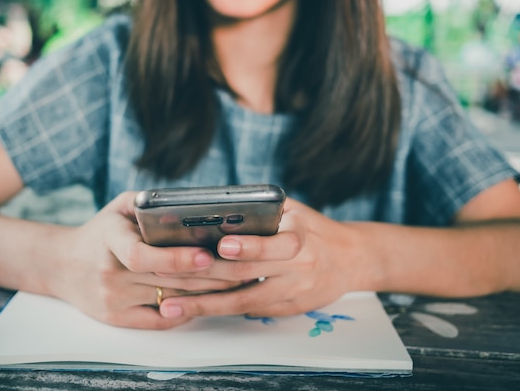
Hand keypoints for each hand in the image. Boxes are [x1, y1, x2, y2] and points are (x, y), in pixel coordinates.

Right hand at [49, 192, 241, 328]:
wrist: (62, 265)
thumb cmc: (100, 231)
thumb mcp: (118, 207)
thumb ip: (150, 203)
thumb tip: (192, 205)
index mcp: (109, 240)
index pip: (141, 255)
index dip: (176, 258)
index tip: (206, 255)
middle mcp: (109, 272)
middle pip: (167, 280)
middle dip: (211, 276)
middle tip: (244, 268)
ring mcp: (112, 299)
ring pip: (170, 300)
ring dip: (207, 293)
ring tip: (236, 282)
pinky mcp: (117, 318)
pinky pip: (160, 321)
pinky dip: (186, 311)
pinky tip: (208, 300)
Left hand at [157, 197, 368, 319]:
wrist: (351, 259)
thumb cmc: (313, 228)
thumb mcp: (295, 210)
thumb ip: (263, 209)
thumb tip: (217, 207)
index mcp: (301, 237)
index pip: (276, 244)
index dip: (250, 246)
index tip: (222, 246)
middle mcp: (299, 267)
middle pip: (248, 275)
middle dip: (206, 277)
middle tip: (168, 276)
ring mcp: (294, 292)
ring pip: (244, 301)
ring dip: (205, 304)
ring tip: (171, 306)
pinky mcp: (289, 309)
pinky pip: (250, 311)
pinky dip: (221, 310)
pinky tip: (194, 309)